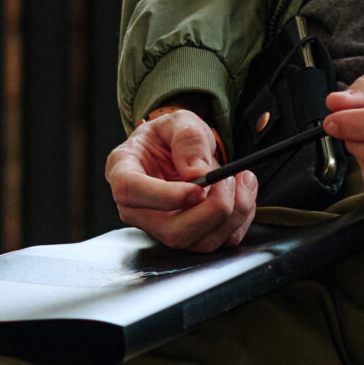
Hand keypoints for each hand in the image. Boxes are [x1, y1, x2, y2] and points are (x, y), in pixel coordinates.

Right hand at [106, 106, 257, 251]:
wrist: (176, 152)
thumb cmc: (168, 138)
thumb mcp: (178, 122)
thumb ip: (188, 140)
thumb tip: (199, 172)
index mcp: (122, 171)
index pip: (130, 192)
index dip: (164, 196)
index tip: (197, 189)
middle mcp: (137, 208)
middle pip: (171, 231)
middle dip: (211, 211)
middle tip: (228, 179)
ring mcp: (161, 227)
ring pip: (199, 242)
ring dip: (232, 213)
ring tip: (239, 178)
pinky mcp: (189, 237)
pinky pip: (220, 241)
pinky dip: (241, 218)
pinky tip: (240, 193)